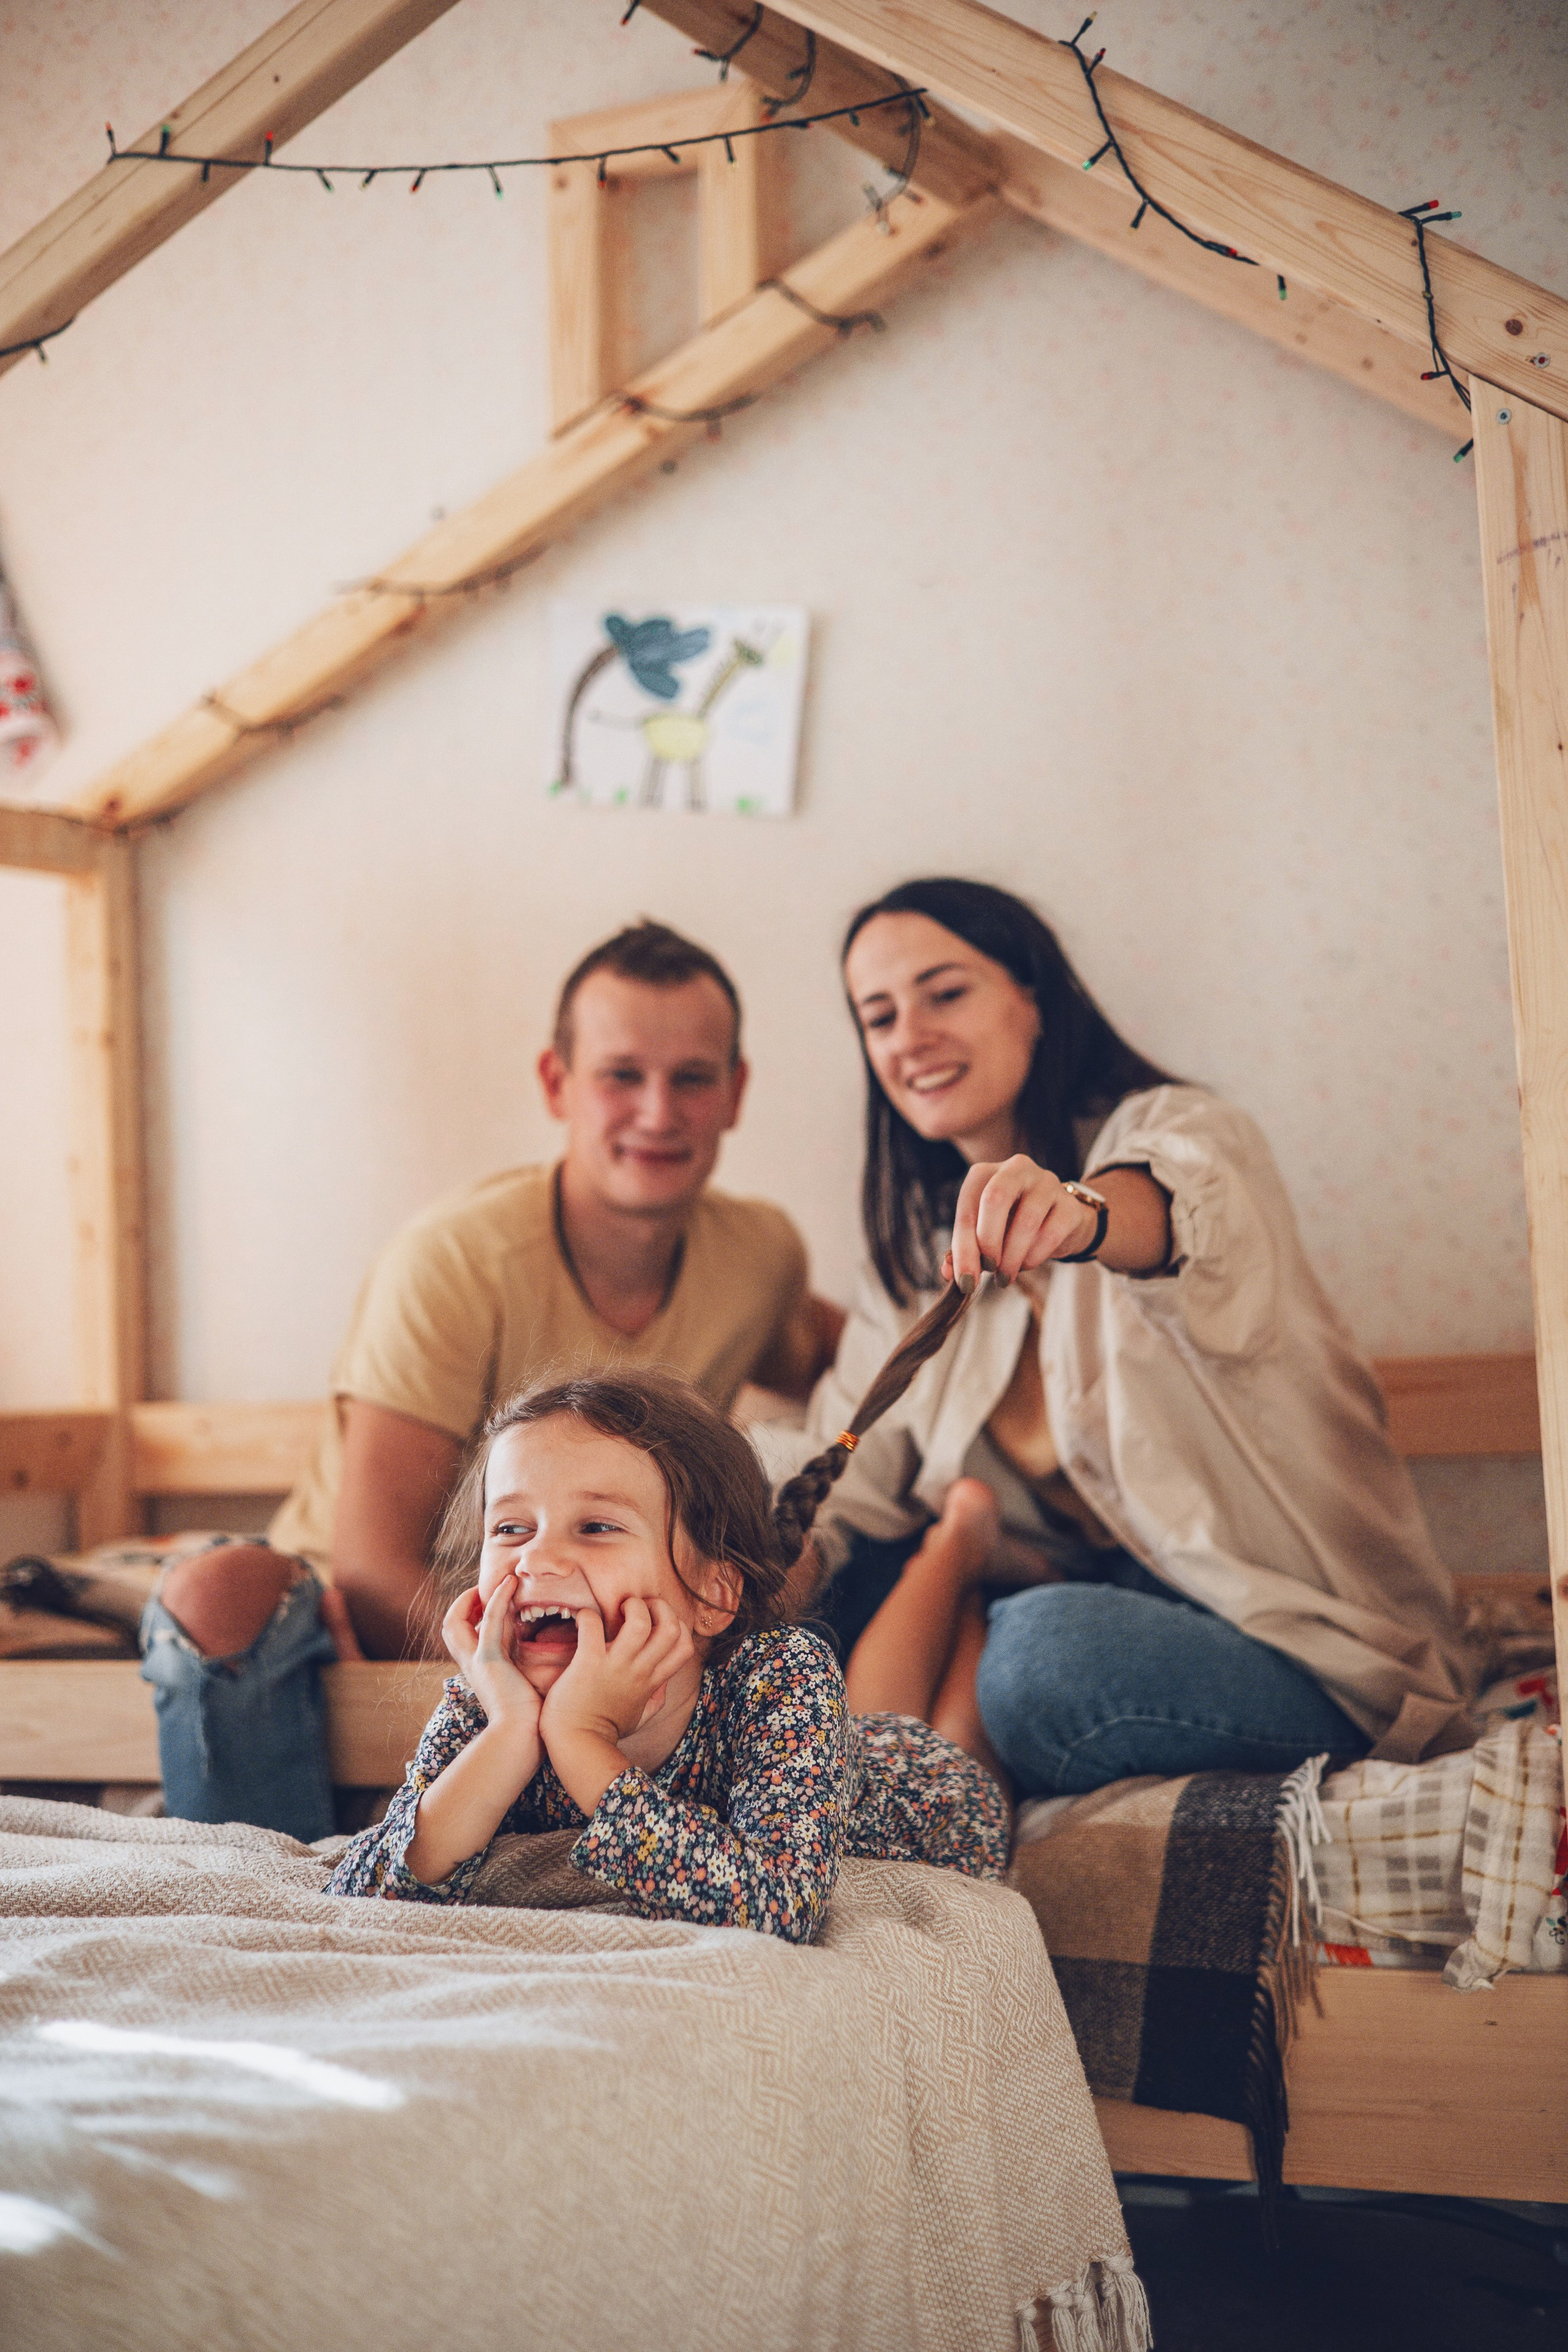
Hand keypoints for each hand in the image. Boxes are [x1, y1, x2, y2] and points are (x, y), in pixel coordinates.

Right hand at [441, 1574, 542, 1741]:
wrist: (521, 1738)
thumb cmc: (528, 1718)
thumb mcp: (519, 1682)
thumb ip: (519, 1663)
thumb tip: (536, 1646)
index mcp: (478, 1669)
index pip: (465, 1633)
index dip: (474, 1614)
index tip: (491, 1601)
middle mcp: (470, 1664)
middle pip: (450, 1626)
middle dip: (463, 1604)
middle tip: (484, 1590)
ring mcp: (476, 1661)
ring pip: (456, 1620)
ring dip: (474, 1597)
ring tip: (499, 1582)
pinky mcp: (489, 1660)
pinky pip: (489, 1620)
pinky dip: (498, 1598)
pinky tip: (510, 1584)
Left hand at [540, 1596, 693, 1749]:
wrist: (577, 1744)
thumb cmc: (606, 1730)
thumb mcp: (640, 1717)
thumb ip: (655, 1700)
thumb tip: (663, 1686)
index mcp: (651, 1681)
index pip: (684, 1645)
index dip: (677, 1624)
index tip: (655, 1621)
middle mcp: (639, 1670)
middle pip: (670, 1628)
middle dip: (658, 1607)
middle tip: (636, 1608)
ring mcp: (616, 1666)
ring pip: (640, 1622)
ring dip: (630, 1606)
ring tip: (616, 1610)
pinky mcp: (589, 1662)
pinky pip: (592, 1625)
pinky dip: (587, 1616)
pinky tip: (583, 1622)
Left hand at [941, 1154, 1099, 1288]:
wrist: (1058, 1223)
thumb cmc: (1011, 1226)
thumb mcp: (983, 1234)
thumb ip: (964, 1250)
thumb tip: (948, 1273)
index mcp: (985, 1173)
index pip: (967, 1206)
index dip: (964, 1248)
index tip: (966, 1281)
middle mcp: (1016, 1169)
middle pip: (995, 1199)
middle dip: (989, 1242)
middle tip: (990, 1270)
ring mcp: (1046, 1182)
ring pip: (1026, 1219)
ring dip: (1013, 1256)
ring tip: (1006, 1275)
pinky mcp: (1069, 1204)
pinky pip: (1051, 1232)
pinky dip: (1035, 1255)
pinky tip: (1027, 1264)